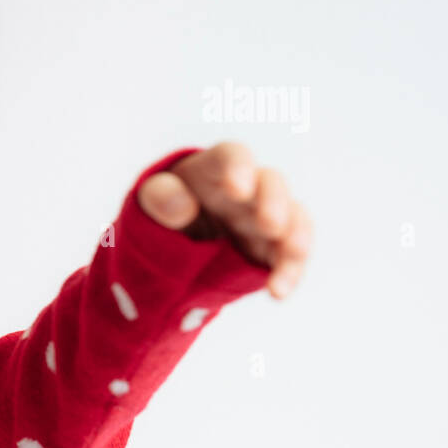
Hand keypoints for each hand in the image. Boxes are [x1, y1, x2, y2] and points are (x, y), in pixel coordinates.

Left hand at [136, 142, 311, 299]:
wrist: (176, 235)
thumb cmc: (166, 205)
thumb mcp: (152, 199)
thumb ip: (159, 196)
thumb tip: (182, 205)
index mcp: (216, 169)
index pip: (233, 156)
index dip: (239, 169)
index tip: (236, 190)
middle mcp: (248, 188)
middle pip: (272, 183)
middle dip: (275, 202)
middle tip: (268, 224)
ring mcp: (264, 216)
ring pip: (293, 218)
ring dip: (296, 236)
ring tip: (292, 254)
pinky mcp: (272, 247)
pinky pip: (290, 256)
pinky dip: (289, 272)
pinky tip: (278, 291)